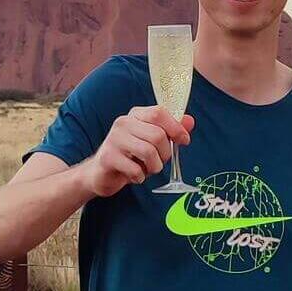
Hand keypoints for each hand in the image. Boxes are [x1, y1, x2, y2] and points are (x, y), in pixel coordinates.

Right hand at [79, 106, 193, 197]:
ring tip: (147, 169)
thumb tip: (190, 121)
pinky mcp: (108, 157)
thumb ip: (171, 130)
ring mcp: (114, 139)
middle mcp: (123, 123)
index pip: (159, 113)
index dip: (176, 128)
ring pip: (148, 152)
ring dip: (154, 167)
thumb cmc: (130, 156)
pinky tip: (134, 176)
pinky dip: (140, 177)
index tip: (184, 141)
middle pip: (157, 135)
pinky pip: (135, 169)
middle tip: (158, 162)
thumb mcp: (152, 141)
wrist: (101, 173)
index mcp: (135, 115)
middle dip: (165, 154)